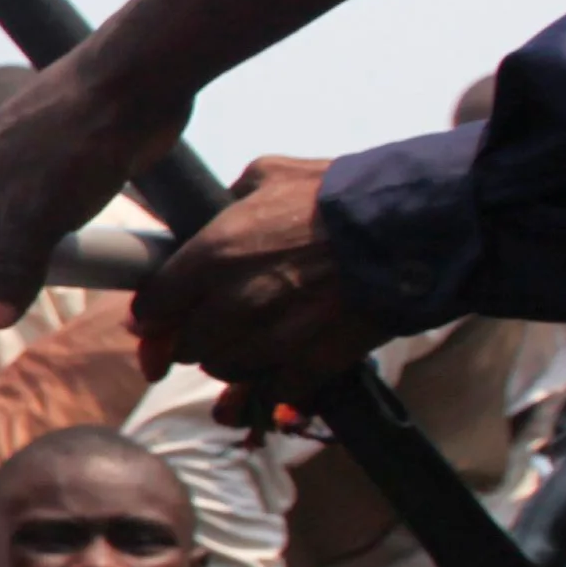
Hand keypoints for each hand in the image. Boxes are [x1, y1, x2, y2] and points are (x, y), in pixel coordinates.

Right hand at [0, 53, 192, 321]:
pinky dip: (56, 235)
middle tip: (30, 283)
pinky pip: (44, 217)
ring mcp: (24, 172)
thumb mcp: (39, 212)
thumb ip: (12, 268)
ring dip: (29, 256)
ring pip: (9, 231)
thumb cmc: (77, 137)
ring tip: (59, 262)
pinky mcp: (60, 170)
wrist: (137, 80)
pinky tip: (81, 240)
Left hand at [129, 157, 397, 397]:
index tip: (156, 318)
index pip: (155, 305)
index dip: (153, 315)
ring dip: (230, 360)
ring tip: (249, 342)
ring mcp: (272, 338)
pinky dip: (273, 386)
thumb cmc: (338, 194)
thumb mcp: (270, 176)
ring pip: (224, 370)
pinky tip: (282, 371)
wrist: (411, 225)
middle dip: (191, 339)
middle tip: (208, 328)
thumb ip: (228, 200)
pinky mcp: (311, 362)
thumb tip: (211, 211)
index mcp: (212, 254)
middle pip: (186, 345)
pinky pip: (274, 390)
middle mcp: (234, 302)